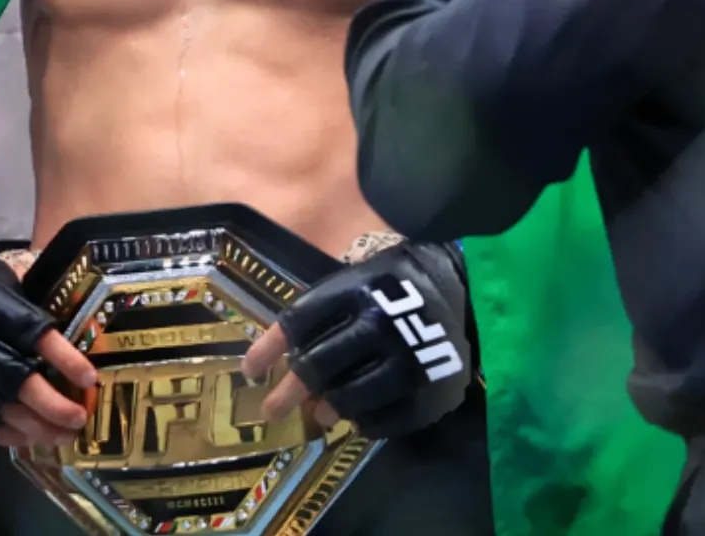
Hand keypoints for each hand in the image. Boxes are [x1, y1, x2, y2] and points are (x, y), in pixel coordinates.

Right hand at [0, 249, 95, 450]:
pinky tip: (28, 435)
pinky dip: (4, 435)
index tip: (89, 378)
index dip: (62, 358)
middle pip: (11, 378)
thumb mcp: (3, 278)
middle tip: (79, 418)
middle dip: (51, 404)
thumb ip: (34, 302)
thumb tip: (82, 332)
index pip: (29, 331)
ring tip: (62, 435)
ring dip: (33, 428)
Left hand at [242, 243, 471, 439]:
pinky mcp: (432, 391)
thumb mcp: (349, 282)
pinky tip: (357, 418)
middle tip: (271, 410)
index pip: (299, 323)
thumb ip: (317, 316)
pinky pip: (388, 420)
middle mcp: (380, 325)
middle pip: (320, 367)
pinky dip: (366, 423)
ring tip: (318, 414)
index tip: (249, 370)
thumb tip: (283, 365)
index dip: (268, 349)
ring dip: (327, 408)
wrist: (455, 284)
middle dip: (289, 392)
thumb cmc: (387, 283)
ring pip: (350, 399)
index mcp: (354, 291)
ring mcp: (409, 362)